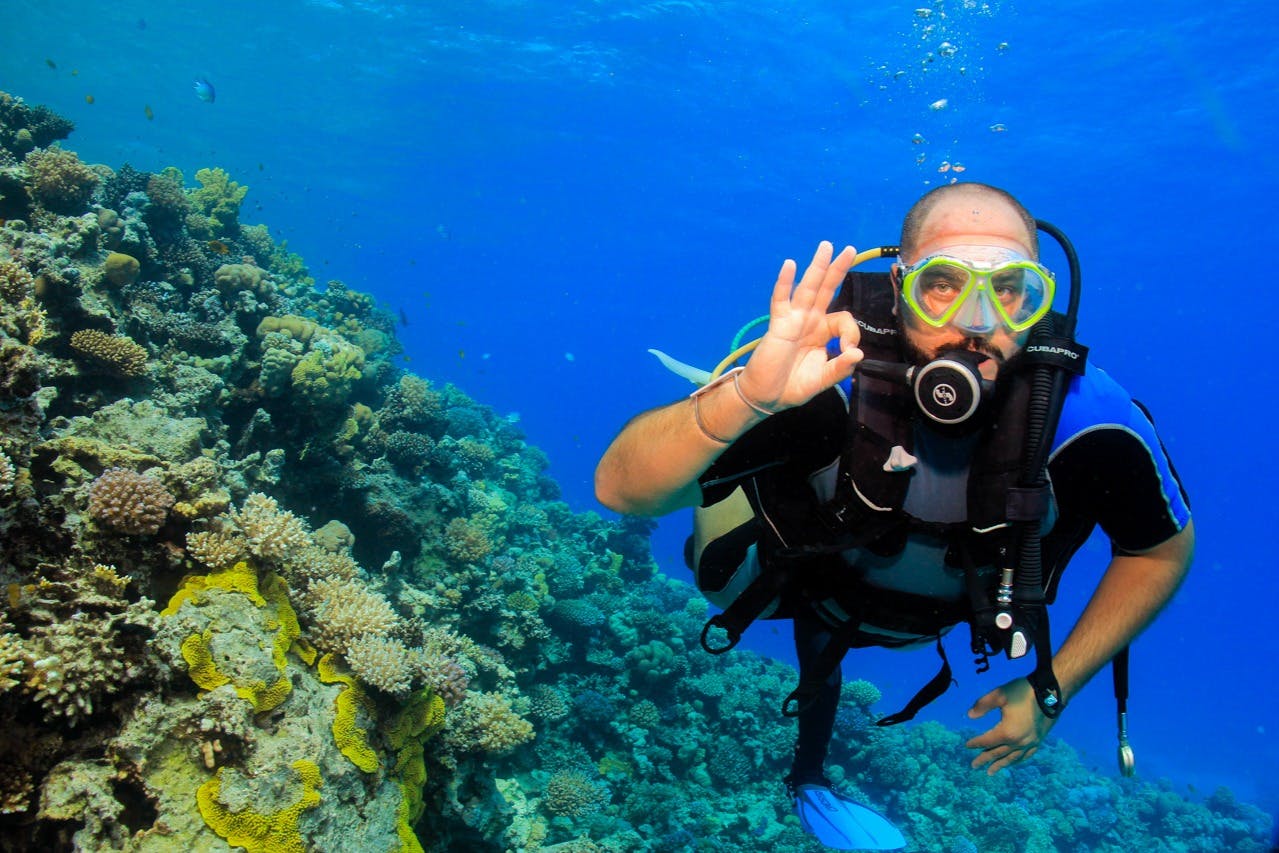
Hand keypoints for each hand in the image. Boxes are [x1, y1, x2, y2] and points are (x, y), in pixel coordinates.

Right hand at [737, 242, 862, 410]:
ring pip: (807, 289)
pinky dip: (784, 283)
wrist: (766, 397)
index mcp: (823, 333)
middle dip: (838, 270)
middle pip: (826, 290)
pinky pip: (781, 300)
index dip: (852, 332)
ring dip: (817, 267)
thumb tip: (857, 353)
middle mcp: (810, 322)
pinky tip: (789, 265)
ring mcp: (793, 321)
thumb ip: (840, 368)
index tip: (849, 351)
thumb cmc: (792, 386)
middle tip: (851, 249)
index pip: (843, 319)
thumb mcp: (823, 380)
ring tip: (827, 247)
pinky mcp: (778, 325)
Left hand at [964, 677, 1056, 774]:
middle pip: (998, 753)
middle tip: (974, 766)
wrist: (1051, 691)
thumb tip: (969, 715)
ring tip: (990, 772)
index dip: (976, 743)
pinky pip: (1026, 755)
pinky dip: (1017, 761)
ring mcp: (1030, 743)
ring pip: (1012, 758)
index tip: (966, 745)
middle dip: (985, 759)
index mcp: (1007, 732)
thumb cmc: (1023, 691)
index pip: (987, 741)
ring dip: (1000, 765)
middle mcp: (1019, 742)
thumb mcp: (999, 694)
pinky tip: (1012, 763)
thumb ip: (982, 705)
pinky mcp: (1039, 740)